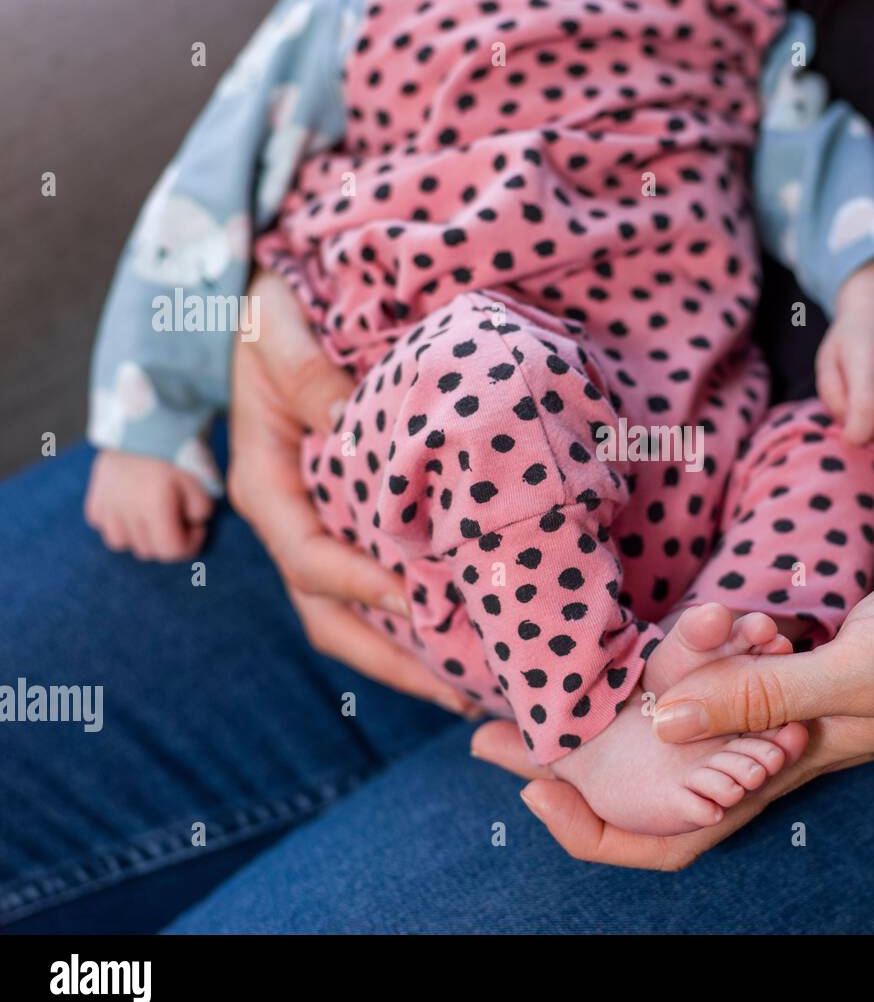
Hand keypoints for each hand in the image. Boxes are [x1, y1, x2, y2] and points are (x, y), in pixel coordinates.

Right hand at [85, 450, 211, 560]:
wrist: (143, 424)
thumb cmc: (176, 452)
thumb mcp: (200, 480)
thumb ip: (201, 510)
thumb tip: (191, 523)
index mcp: (153, 507)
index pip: (170, 551)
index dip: (190, 545)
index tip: (198, 527)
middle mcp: (124, 511)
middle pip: (147, 551)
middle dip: (168, 540)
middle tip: (179, 518)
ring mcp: (105, 506)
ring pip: (121, 543)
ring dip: (141, 536)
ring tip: (153, 517)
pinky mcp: (93, 498)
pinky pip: (102, 525)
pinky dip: (117, 523)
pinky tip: (132, 508)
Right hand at [227, 267, 477, 714]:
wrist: (269, 307)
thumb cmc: (272, 317)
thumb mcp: (279, 333)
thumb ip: (308, 374)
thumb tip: (351, 420)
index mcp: (268, 487)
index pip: (311, 558)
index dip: (363, 587)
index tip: (423, 604)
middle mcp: (292, 522)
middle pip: (332, 614)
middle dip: (394, 661)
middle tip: (464, 693)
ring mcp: (321, 529)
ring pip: (355, 615)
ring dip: (410, 655)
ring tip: (478, 687)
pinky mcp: (350, 523)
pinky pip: (378, 585)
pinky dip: (417, 618)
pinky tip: (469, 634)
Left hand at [471, 543, 873, 867]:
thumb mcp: (859, 666)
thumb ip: (765, 692)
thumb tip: (660, 719)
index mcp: (785, 763)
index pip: (672, 830)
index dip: (596, 829)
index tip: (527, 788)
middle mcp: (772, 743)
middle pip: (654, 781)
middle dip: (572, 767)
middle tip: (491, 729)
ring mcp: (783, 701)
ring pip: (679, 727)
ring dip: (613, 713)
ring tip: (547, 685)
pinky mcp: (796, 659)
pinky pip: (717, 673)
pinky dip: (674, 661)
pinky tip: (642, 639)